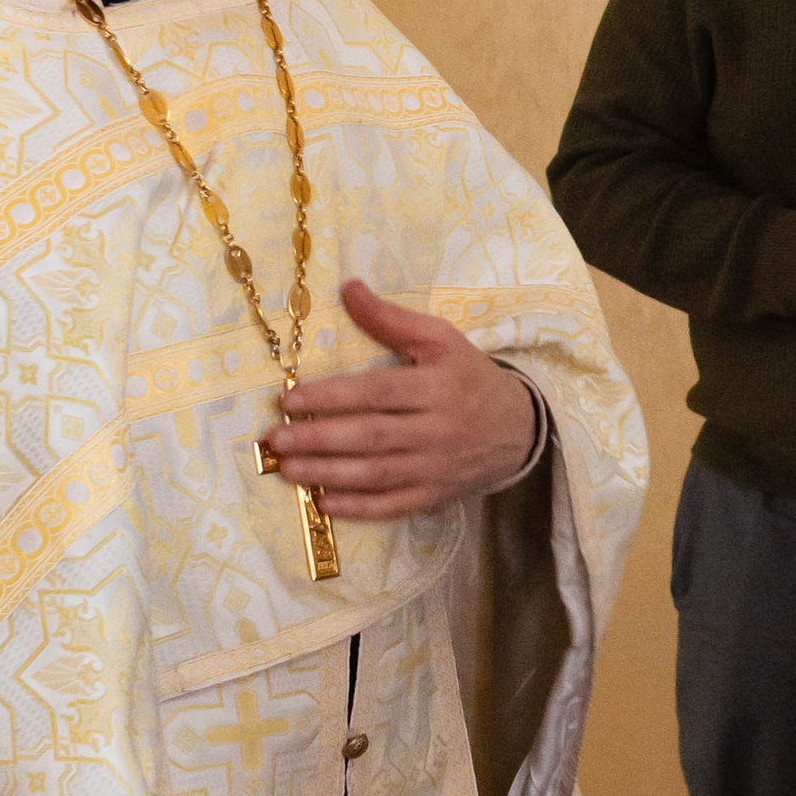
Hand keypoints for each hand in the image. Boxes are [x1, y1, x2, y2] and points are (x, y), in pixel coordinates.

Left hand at [263, 280, 539, 518]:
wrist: (518, 427)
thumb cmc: (469, 377)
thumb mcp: (440, 339)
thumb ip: (390, 318)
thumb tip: (348, 288)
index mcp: (436, 386)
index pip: (376, 393)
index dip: (331, 397)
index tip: (289, 400)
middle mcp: (437, 430)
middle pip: (371, 436)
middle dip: (319, 439)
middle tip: (276, 439)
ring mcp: (436, 467)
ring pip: (376, 474)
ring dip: (327, 474)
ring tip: (287, 469)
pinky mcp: (435, 495)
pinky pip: (393, 506)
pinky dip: (358, 508)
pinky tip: (324, 504)